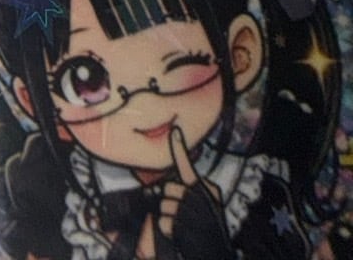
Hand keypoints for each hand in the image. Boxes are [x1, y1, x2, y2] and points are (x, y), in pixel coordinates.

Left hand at [159, 126, 232, 259]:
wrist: (216, 253)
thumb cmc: (206, 230)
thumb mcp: (204, 209)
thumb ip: (189, 194)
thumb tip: (171, 186)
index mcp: (207, 190)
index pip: (188, 166)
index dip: (180, 148)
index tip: (175, 131)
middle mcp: (201, 196)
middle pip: (168, 188)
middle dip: (171, 203)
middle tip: (185, 216)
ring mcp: (192, 210)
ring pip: (164, 205)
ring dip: (169, 217)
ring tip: (185, 227)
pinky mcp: (182, 224)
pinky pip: (163, 222)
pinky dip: (168, 230)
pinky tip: (181, 235)